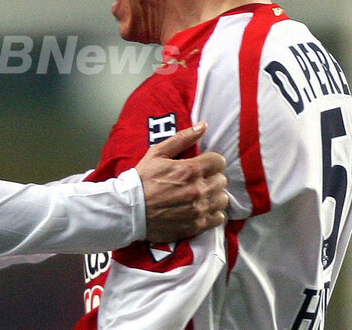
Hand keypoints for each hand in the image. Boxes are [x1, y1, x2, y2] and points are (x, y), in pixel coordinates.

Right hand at [135, 122, 227, 242]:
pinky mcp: (196, 225)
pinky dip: (212, 213)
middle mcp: (198, 190)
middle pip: (222, 180)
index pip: (219, 161)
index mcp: (190, 170)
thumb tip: (203, 125)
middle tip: (198, 180)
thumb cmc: (142, 179)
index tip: (202, 165)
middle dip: (212, 178)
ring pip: (222, 199)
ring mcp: (198, 209)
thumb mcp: (157, 153)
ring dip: (213, 195)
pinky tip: (199, 209)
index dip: (211, 162)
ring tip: (199, 195)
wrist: (129, 209)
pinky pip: (218, 218)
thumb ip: (182, 138)